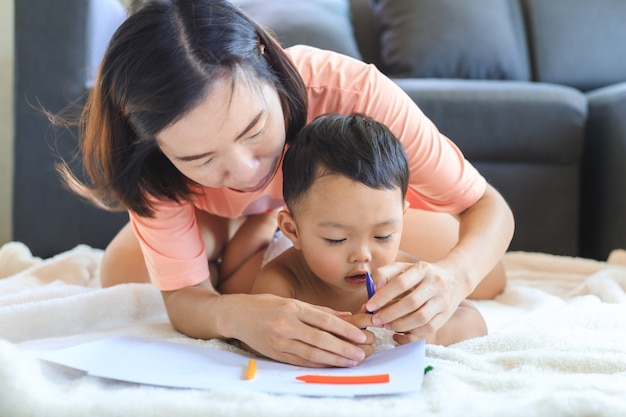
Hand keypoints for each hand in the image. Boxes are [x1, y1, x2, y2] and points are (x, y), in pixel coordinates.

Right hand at [227, 293, 373, 366]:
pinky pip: (301, 361)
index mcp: (292, 308)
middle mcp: (286, 324)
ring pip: (312, 353)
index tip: (360, 336)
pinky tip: (332, 365)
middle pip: (321, 339)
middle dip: (344, 348)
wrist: (236, 315)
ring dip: (335, 359)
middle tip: (361, 353)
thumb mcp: (292, 301)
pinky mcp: (275, 354)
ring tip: (351, 361)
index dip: (344, 330)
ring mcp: (280, 341)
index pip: (324, 320)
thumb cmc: (267, 305)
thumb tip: (347, 316)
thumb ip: (319, 310)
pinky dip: (319, 364)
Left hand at [364, 261, 465, 342]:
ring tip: (386, 326)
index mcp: (422, 269)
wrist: (455, 278)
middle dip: (390, 314)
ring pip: (421, 318)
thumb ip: (384, 275)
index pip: (401, 282)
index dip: (383, 295)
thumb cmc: (421, 274)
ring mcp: (442, 301)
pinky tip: (399, 331)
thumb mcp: (403, 268)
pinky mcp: (446, 315)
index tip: (369, 305)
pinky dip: (412, 333)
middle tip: (375, 320)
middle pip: (411, 302)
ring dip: (400, 325)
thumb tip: (372, 290)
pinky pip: (428, 328)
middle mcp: (435, 284)